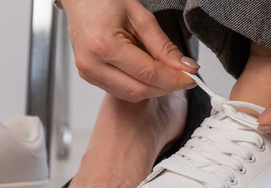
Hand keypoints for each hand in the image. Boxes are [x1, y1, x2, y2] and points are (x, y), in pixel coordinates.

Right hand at [62, 0, 197, 101]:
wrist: (80, 1)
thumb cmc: (105, 1)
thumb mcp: (141, 17)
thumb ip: (163, 46)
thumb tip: (184, 67)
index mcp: (103, 44)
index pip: (147, 73)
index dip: (173, 79)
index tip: (190, 77)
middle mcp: (92, 63)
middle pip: (139, 90)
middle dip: (165, 87)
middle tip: (182, 77)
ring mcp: (88, 72)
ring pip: (130, 95)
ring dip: (153, 89)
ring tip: (165, 74)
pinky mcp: (88, 77)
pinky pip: (120, 91)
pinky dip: (138, 86)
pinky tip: (146, 74)